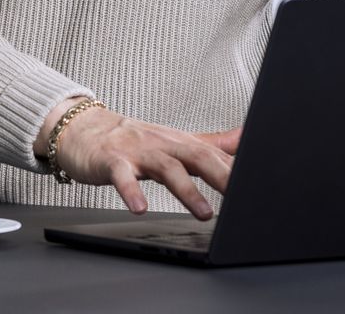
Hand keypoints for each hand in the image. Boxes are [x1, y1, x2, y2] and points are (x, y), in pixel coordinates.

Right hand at [43, 103, 241, 219]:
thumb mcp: (177, 141)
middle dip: (221, 175)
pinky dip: (132, 191)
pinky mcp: (112, 161)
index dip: (236, 170)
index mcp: (180, 143)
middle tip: (242, 197)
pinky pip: (123, 176)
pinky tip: (139, 208)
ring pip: (165, 168)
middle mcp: (162, 144)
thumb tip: (248, 136)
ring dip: (186, 191)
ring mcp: (137, 152)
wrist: (85, 129)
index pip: (214, 154)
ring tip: (204, 213)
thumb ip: (212, 143)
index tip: (259, 186)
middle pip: (196, 156)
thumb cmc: (135, 140)